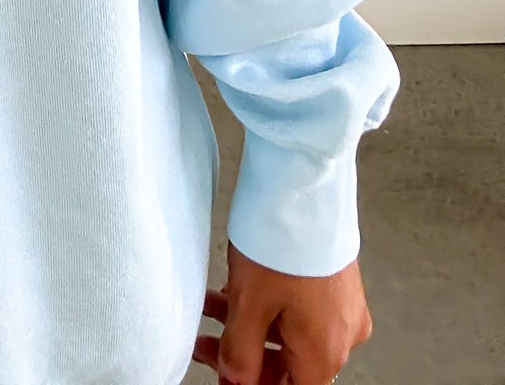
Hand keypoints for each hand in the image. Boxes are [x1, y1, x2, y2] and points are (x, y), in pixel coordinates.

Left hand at [192, 240, 373, 383]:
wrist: (304, 183)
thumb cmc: (280, 244)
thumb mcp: (248, 305)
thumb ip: (239, 354)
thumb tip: (235, 382)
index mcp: (325, 354)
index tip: (223, 374)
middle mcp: (342, 337)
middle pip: (291, 367)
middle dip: (244, 357)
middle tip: (204, 345)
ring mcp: (343, 307)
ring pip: (290, 333)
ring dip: (249, 327)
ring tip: (207, 307)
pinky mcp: (336, 280)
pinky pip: (300, 308)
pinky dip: (268, 307)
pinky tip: (233, 289)